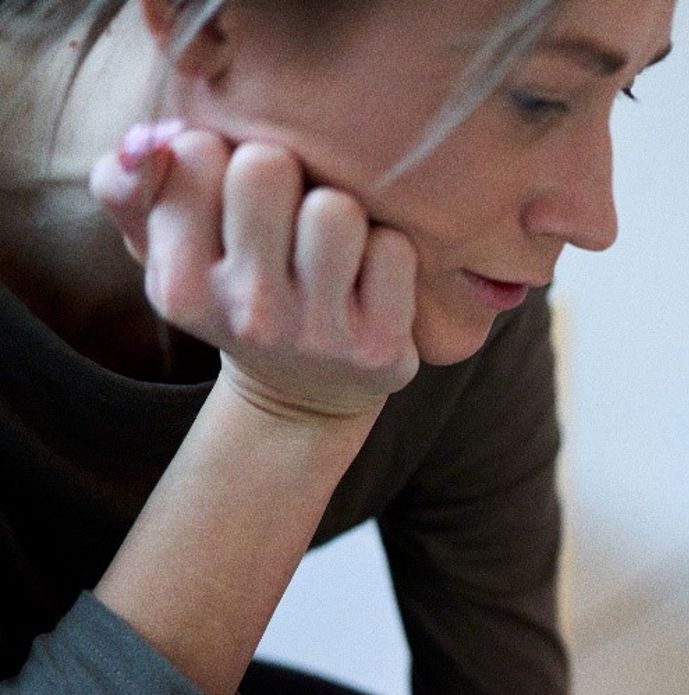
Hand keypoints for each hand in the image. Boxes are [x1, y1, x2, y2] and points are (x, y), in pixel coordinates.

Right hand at [89, 122, 418, 423]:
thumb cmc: (229, 288)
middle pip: (266, 166)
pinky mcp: (379, 346)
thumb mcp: (161, 246)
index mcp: (179, 285)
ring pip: (335, 209)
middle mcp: (246, 313)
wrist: (304, 390)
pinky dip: (388, 251)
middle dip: (283, 171)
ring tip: (330, 245)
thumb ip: (123, 185)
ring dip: (340, 212)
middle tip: (287, 210)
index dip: (220, 152)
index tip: (228, 193)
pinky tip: (370, 277)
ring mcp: (315, 335)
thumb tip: (151, 139)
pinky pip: (393, 249)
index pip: (196, 151)